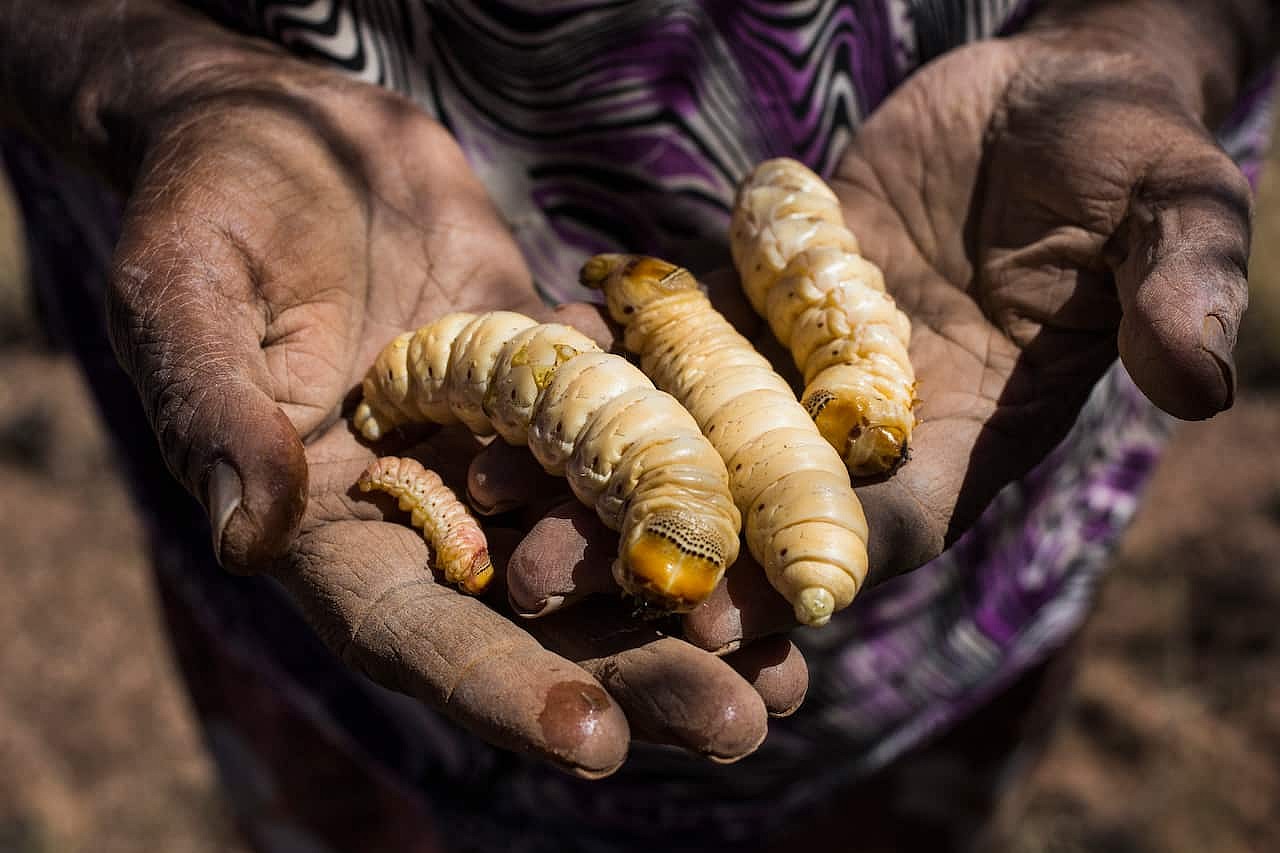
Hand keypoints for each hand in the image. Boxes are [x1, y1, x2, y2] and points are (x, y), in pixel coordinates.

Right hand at [106, 53, 801, 775]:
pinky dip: (707, 492)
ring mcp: (503, 453)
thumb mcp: (187, 292)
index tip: (589, 744)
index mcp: (328, 526)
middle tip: (744, 721)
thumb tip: (247, 538)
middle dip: (636, 677)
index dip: (499, 690)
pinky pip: (641, 444)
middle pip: (538, 623)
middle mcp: (427, 512)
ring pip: (607, 552)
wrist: (288, 126)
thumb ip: (216, 410)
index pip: (413, 634)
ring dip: (694, 610)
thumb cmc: (210, 201)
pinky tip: (785, 533)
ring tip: (792, 672)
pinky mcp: (560, 387)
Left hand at [506, 15, 1254, 651]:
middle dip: (651, 545)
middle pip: (745, 508)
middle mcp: (862, 428)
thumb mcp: (1167, 205)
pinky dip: (589, 361)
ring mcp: (793, 368)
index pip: (874, 533)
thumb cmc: (1121, 150)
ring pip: (679, 435)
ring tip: (482, 487)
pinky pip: (660, 343)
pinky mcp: (746, 305)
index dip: (792, 570)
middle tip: (537, 575)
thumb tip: (1210, 379)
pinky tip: (502, 375)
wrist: (1046, 93)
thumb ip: (1174, 286)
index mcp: (963, 441)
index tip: (705, 605)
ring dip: (587, 465)